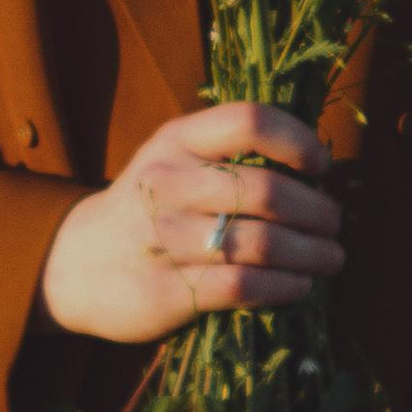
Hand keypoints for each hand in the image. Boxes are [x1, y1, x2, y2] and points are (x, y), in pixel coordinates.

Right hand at [35, 102, 342, 346]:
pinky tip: (299, 285)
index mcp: (176, 140)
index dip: (298, 140)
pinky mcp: (165, 290)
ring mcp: (163, 238)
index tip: (320, 167)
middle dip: (316, 211)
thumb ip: (230, 154)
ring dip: (310, 253)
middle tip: (334, 225)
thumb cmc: (151, 206)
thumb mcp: (176, 160)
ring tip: (329, 259)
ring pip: (260, 244)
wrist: (77, 263)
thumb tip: (319, 171)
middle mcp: (167, 182)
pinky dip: (284, 286)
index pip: (250, 121)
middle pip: (266, 191)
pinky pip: (243, 287)